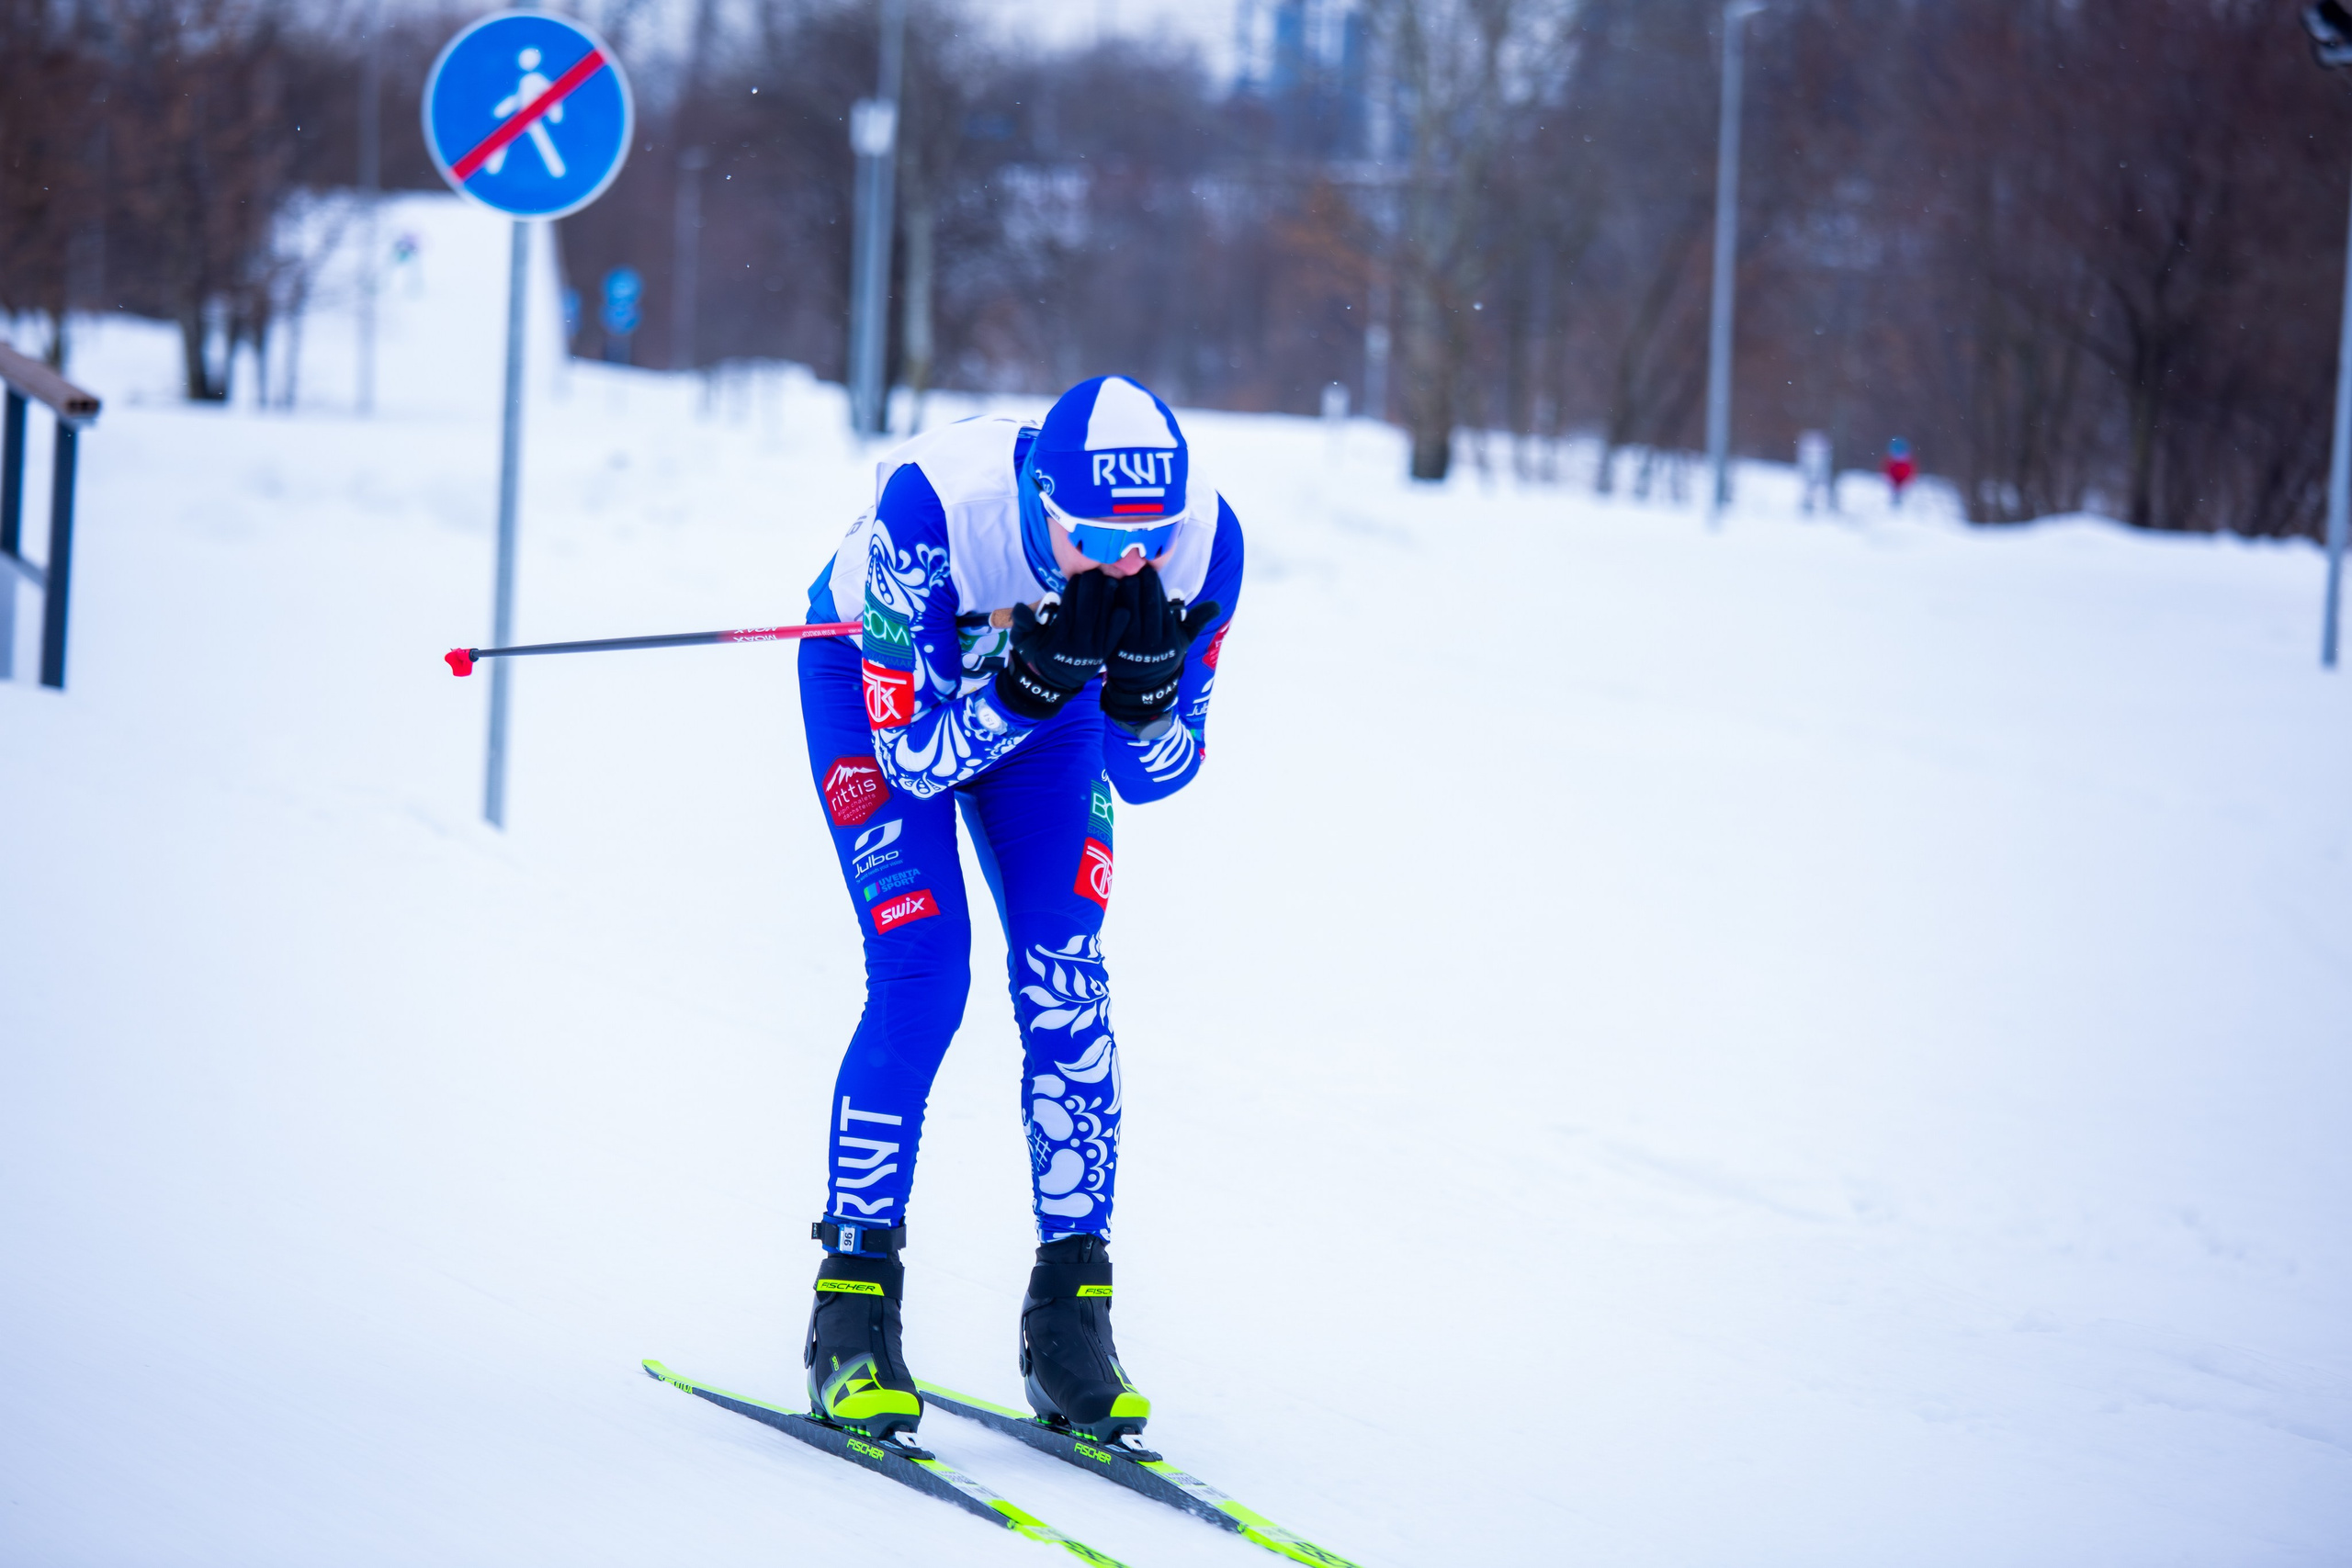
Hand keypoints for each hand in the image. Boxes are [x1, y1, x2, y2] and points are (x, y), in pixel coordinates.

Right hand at [994, 568, 1130, 720]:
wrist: (1050, 685)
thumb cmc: (1035, 656)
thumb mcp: (1022, 641)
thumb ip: (1021, 623)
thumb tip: (1019, 607)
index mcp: (1057, 639)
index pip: (1069, 606)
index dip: (1075, 588)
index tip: (1078, 574)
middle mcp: (1078, 645)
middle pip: (1089, 608)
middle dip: (1093, 587)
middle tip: (1096, 571)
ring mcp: (1094, 650)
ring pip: (1104, 617)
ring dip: (1108, 597)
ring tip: (1110, 580)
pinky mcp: (1104, 654)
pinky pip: (1116, 633)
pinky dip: (1120, 617)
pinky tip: (1123, 602)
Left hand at [1101, 566, 1218, 727]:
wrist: (1140, 686)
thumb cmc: (1162, 656)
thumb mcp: (1182, 642)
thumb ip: (1197, 620)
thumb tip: (1217, 605)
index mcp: (1169, 640)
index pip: (1161, 603)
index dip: (1153, 584)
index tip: (1148, 570)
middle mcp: (1152, 644)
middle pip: (1145, 603)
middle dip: (1139, 582)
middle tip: (1133, 568)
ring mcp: (1131, 647)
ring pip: (1127, 608)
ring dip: (1123, 589)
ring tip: (1120, 575)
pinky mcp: (1113, 648)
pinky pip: (1111, 620)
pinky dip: (1108, 603)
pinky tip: (1106, 590)